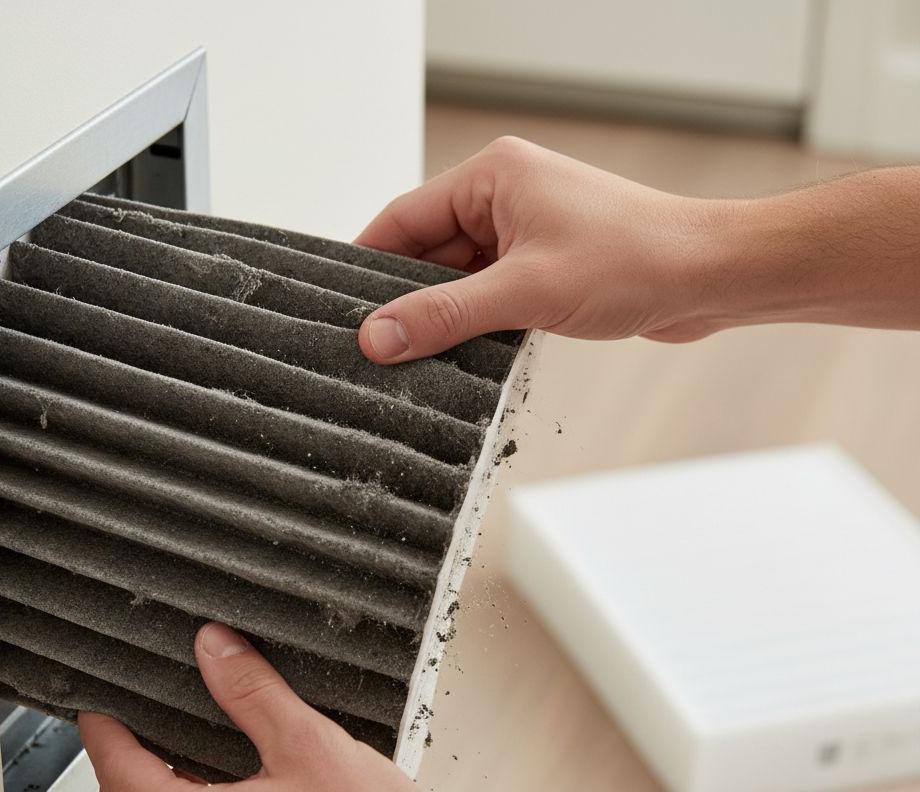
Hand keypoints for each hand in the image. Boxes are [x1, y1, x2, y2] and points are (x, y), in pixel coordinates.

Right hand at [355, 135, 720, 360]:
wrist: (706, 278)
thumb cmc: (634, 260)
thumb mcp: (524, 292)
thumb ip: (445, 316)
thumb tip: (380, 335)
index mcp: (492, 176)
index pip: (404, 218)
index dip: (369, 265)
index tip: (343, 310)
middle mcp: (505, 197)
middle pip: (428, 252)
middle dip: (408, 299)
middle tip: (379, 347)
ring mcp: (526, 232)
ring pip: (458, 279)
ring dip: (445, 317)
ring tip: (420, 357)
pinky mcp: (544, 266)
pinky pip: (488, 294)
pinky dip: (475, 323)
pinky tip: (463, 355)